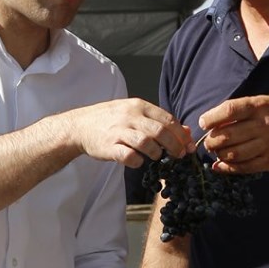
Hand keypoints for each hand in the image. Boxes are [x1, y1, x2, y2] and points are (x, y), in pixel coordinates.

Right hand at [71, 99, 191, 168]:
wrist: (80, 126)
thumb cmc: (111, 120)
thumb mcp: (135, 113)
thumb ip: (159, 121)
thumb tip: (186, 131)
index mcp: (139, 106)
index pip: (168, 119)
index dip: (181, 134)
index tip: (188, 146)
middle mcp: (130, 116)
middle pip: (161, 132)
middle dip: (175, 146)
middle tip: (179, 155)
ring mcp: (119, 131)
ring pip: (147, 143)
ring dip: (157, 153)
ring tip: (156, 156)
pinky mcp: (109, 147)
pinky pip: (129, 156)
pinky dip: (138, 161)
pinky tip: (138, 161)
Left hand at [199, 94, 268, 174]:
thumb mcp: (260, 103)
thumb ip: (237, 111)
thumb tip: (209, 123)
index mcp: (259, 107)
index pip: (229, 111)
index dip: (211, 118)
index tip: (203, 123)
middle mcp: (264, 125)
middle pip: (228, 135)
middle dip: (211, 140)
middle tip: (208, 142)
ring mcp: (268, 145)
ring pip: (233, 153)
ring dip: (218, 154)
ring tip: (216, 151)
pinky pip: (244, 167)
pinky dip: (227, 168)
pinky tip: (219, 165)